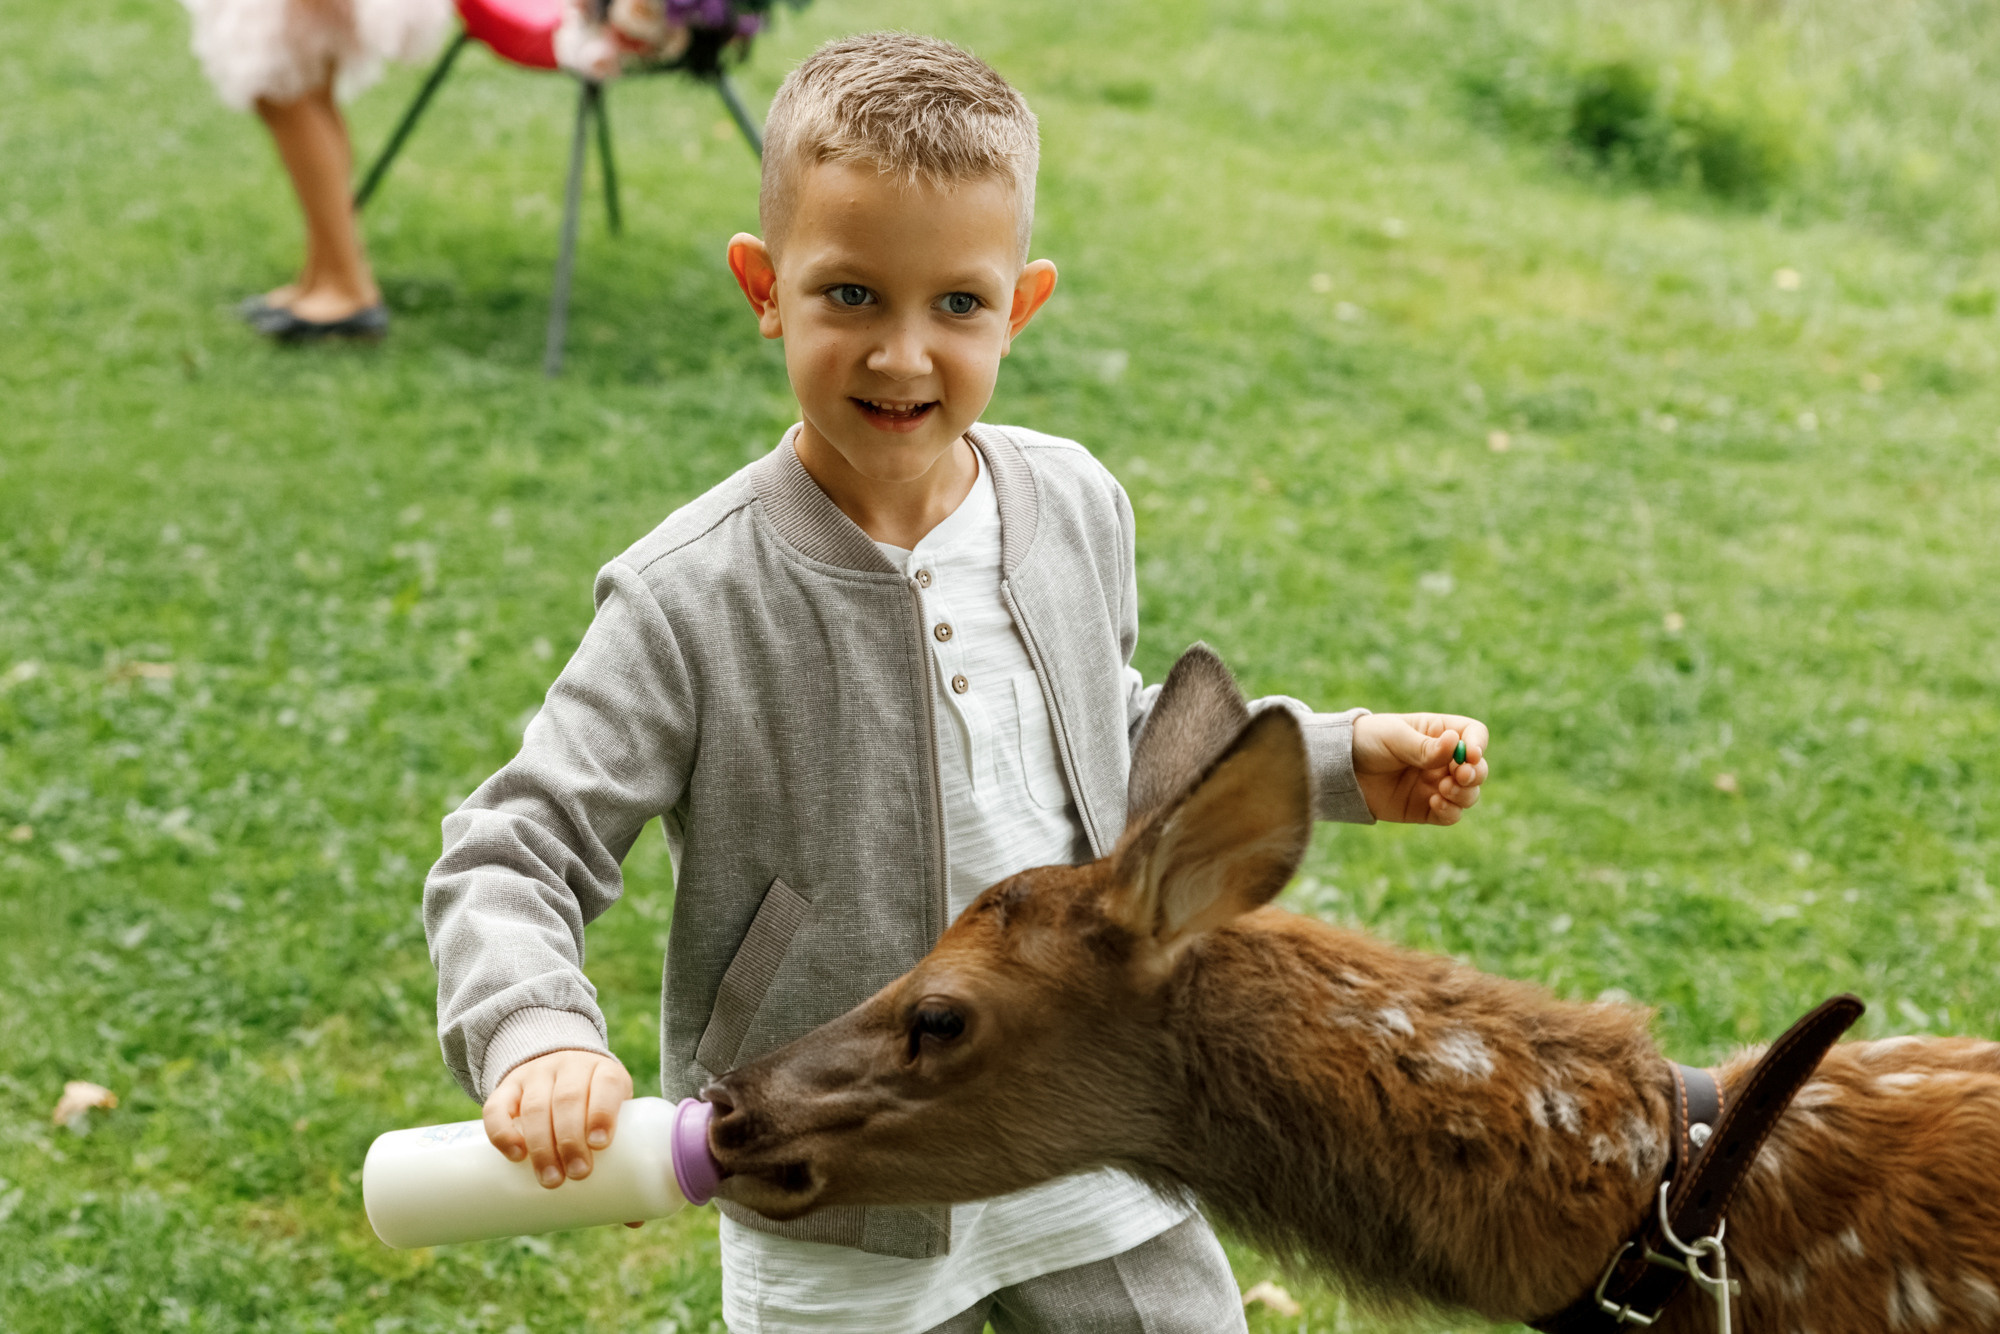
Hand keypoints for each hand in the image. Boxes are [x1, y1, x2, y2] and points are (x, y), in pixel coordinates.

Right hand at [482, 1049, 632, 1190]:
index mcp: (605, 1073)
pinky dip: (502, 1130)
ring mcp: (536, 1075)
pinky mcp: (507, 1086)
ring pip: (535, 1105)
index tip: (600, 1145)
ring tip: (549, 1179)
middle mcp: (571, 1068)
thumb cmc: (595, 1106)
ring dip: (541, 1144)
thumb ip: (622, 1160)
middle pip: (568, 1100)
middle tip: (575, 1175)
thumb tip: (634, 1220)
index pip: (606, 1085)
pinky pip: (497, 1105)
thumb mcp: (613, 1116)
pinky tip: (514, 1154)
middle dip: (570, 1140)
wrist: (560, 1066)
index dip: (603, 1113)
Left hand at [1352, 713, 1488, 824]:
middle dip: (1476, 773)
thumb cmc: (1367, 742)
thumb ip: (1423, 747)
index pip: (1473, 734)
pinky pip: (1451, 815)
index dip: (1477, 744)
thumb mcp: (1394, 738)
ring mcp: (1437, 785)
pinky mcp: (1426, 809)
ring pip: (1469, 794)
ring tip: (1443, 790)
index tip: (1470, 754)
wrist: (1339, 770)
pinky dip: (1451, 811)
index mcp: (1439, 732)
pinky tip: (1435, 803)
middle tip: (1461, 775)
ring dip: (1465, 793)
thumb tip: (1455, 743)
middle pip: (1478, 768)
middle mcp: (1444, 760)